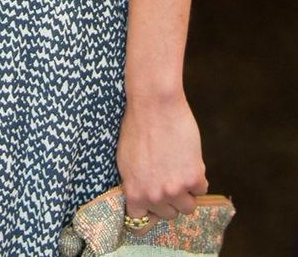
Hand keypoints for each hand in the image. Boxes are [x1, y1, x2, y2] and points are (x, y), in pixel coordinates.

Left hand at [117, 92, 206, 224]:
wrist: (154, 105)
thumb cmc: (137, 127)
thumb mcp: (126, 161)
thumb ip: (136, 184)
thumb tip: (146, 199)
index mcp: (134, 192)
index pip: (140, 223)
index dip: (149, 213)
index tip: (154, 207)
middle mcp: (154, 196)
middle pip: (168, 214)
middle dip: (169, 198)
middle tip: (167, 176)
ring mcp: (175, 189)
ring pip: (188, 207)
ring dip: (186, 191)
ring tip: (178, 168)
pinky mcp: (194, 178)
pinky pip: (202, 189)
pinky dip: (198, 177)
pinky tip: (187, 158)